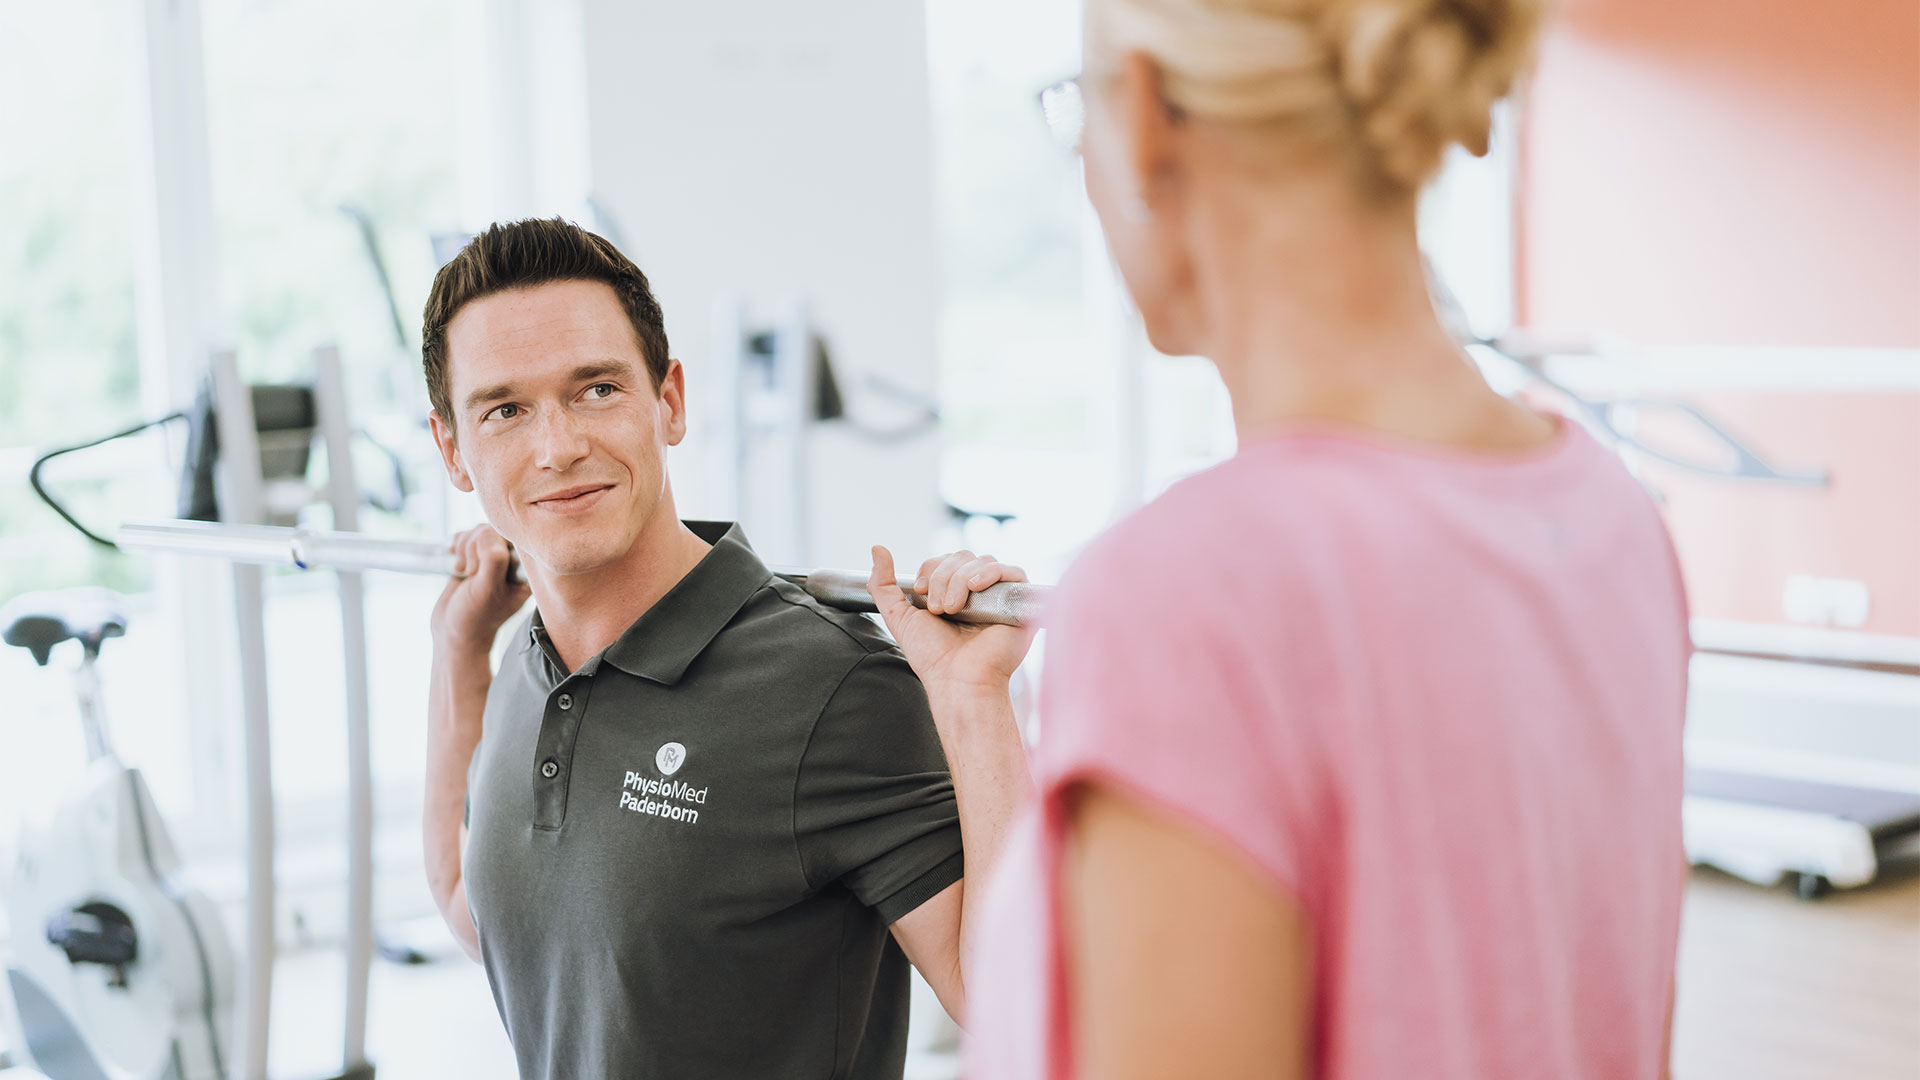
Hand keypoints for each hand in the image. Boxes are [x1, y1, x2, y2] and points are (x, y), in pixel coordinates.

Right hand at [430, 525, 531, 654]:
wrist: (452, 632)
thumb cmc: (474, 616)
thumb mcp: (487, 589)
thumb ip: (493, 558)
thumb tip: (487, 532)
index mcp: (525, 570)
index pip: (515, 535)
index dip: (494, 545)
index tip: (482, 570)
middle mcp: (513, 562)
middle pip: (494, 529)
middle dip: (474, 547)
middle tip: (471, 573)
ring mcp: (493, 558)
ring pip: (479, 530)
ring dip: (464, 548)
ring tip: (463, 571)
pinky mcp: (475, 556)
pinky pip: (467, 534)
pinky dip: (457, 545)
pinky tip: (456, 564)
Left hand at [866, 546, 1036, 697]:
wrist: (957, 680)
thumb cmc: (932, 656)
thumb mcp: (899, 616)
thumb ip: (883, 584)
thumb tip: (877, 548)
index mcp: (952, 592)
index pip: (944, 559)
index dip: (931, 570)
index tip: (922, 595)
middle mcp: (977, 592)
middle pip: (962, 556)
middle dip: (943, 577)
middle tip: (938, 609)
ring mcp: (999, 595)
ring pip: (982, 561)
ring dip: (960, 580)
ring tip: (954, 609)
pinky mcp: (1019, 602)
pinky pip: (1011, 570)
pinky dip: (990, 572)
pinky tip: (975, 588)